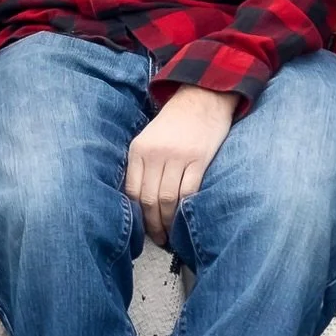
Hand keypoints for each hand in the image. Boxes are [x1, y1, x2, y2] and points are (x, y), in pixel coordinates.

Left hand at [124, 85, 235, 247]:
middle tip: (158, 239)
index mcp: (139, 149)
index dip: (137, 214)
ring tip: (171, 234)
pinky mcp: (199, 159)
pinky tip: (186, 218)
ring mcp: (177, 156)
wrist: (202, 97)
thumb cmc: (175, 121)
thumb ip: (143, 164)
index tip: (142, 228)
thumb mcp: (149, 137)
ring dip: (168, 221)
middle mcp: (155, 153)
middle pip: (149, 198)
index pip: (132, 190)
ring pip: (168, 199)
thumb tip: (140, 200)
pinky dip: (185, 208)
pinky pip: (189, 191)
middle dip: (152, 224)